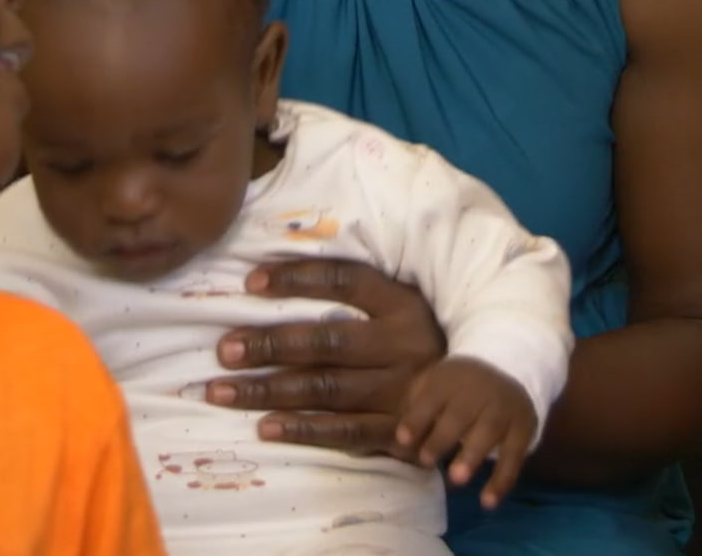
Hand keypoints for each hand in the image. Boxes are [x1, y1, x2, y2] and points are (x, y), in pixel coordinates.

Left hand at [206, 259, 445, 457]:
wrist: (479, 400)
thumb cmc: (424, 342)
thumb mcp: (406, 305)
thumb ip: (360, 289)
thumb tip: (282, 271)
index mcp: (403, 305)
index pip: (346, 281)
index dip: (298, 278)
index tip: (251, 281)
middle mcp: (401, 345)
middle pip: (326, 340)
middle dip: (270, 343)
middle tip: (224, 349)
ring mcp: (400, 391)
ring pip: (325, 388)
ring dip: (269, 390)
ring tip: (222, 390)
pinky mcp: (397, 431)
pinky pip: (344, 431)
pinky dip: (303, 430)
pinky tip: (265, 427)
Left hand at [397, 357, 536, 508]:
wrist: (508, 369)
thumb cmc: (457, 389)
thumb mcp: (434, 386)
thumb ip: (415, 411)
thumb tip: (397, 446)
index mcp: (450, 379)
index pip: (431, 397)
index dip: (417, 417)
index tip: (403, 439)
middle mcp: (479, 390)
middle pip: (460, 413)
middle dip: (442, 438)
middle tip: (427, 462)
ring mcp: (503, 408)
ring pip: (489, 430)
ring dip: (472, 454)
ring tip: (456, 479)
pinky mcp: (523, 428)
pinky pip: (514, 456)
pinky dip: (502, 480)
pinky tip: (488, 502)